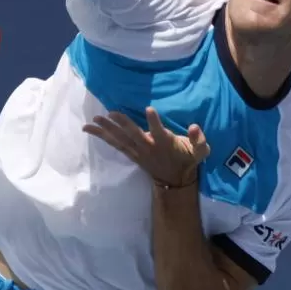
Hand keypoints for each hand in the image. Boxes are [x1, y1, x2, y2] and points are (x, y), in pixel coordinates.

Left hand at [83, 107, 209, 186]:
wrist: (175, 179)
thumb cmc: (188, 159)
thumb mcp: (201, 151)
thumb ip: (199, 139)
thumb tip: (194, 127)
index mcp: (165, 143)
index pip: (159, 131)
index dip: (154, 122)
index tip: (149, 109)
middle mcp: (149, 147)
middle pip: (134, 135)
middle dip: (122, 124)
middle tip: (110, 113)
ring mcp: (138, 151)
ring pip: (120, 140)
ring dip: (107, 130)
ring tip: (94, 120)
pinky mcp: (131, 154)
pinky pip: (115, 144)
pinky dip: (102, 137)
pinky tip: (89, 128)